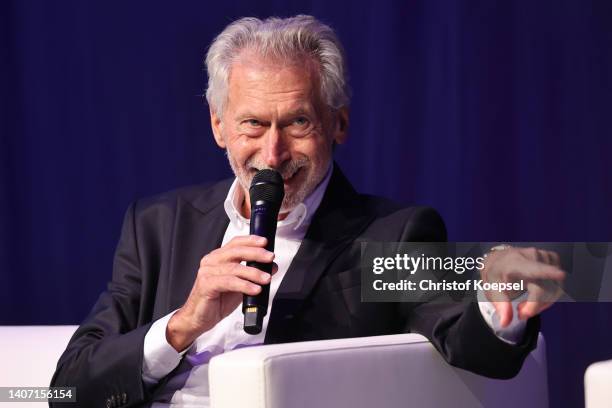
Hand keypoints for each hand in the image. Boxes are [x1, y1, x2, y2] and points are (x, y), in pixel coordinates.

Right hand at [166, 235, 277, 350]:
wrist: (198, 319)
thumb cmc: (216, 301)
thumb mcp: (240, 285)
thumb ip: (254, 275)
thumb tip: (272, 267)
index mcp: (218, 258)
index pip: (235, 243)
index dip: (251, 240)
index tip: (265, 242)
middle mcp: (211, 262)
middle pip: (236, 252)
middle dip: (255, 253)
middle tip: (270, 257)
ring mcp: (207, 272)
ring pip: (234, 268)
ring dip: (253, 273)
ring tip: (266, 278)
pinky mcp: (206, 285)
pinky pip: (229, 282)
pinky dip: (244, 285)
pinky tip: (255, 289)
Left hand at [481, 247, 565, 327]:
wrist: (501, 259)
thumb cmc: (497, 274)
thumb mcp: (491, 288)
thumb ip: (500, 304)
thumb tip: (505, 323)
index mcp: (516, 262)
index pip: (533, 269)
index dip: (548, 272)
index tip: (560, 275)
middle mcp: (533, 257)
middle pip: (545, 289)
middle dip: (534, 306)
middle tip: (520, 313)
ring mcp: (545, 257)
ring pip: (554, 290)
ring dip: (541, 304)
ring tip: (524, 304)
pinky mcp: (553, 259)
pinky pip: (558, 286)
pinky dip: (548, 297)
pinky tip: (535, 296)